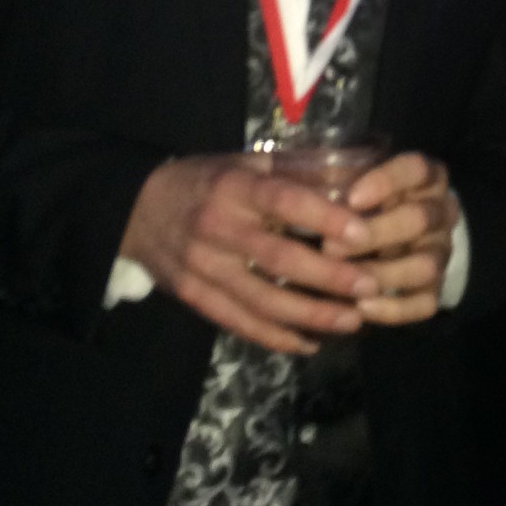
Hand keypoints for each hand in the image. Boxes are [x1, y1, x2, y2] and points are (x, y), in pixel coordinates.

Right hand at [117, 154, 377, 353]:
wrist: (134, 208)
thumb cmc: (205, 180)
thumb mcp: (244, 162)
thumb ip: (293, 173)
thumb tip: (353, 183)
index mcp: (235, 187)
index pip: (284, 201)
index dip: (325, 219)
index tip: (364, 235)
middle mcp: (218, 227)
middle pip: (278, 258)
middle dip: (329, 277)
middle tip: (371, 286)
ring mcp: (203, 266)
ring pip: (262, 299)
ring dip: (310, 314)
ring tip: (353, 320)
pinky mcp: (192, 296)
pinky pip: (238, 322)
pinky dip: (275, 337)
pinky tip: (309, 342)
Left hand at [326, 151, 460, 326]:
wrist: (395, 238)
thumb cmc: (360, 203)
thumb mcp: (351, 181)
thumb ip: (329, 179)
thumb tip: (280, 175)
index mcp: (425, 178)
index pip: (417, 169)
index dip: (387, 182)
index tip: (351, 198)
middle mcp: (441, 212)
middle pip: (420, 219)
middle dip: (376, 234)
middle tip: (331, 247)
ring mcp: (441, 252)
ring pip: (426, 264)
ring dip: (383, 275)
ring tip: (345, 282)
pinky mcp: (436, 288)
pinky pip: (425, 303)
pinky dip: (394, 309)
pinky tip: (361, 308)